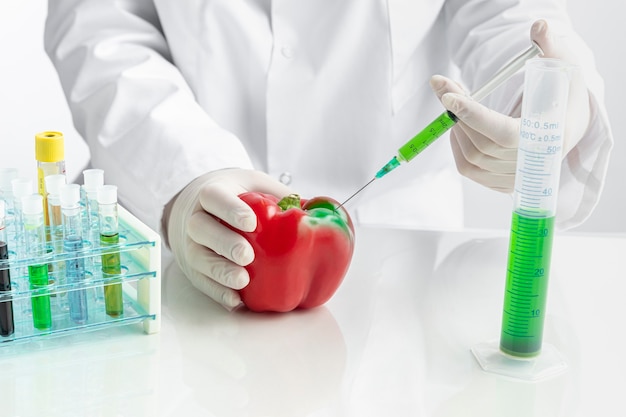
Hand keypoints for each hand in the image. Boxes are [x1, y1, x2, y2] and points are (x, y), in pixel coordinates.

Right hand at [163, 169, 292, 308]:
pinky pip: (201, 281)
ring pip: (198, 258)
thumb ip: (279, 194)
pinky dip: (217, 292)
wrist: (198, 205)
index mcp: (213, 192)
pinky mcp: (193, 267)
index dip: (230, 209)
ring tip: (242, 281)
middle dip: (224, 244)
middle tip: (247, 256)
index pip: (214, 197)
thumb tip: (315, 209)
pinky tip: (234, 300)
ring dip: (219, 272)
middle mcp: (196, 218)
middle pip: (201, 229)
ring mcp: (191, 244)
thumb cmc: (236, 195)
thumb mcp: (255, 185)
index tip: (251, 222)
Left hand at [430, 19, 589, 192]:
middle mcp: (534, 163)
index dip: (474, 115)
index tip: (448, 96)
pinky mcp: (503, 184)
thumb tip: (537, 27)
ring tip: (456, 105)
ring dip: (455, 129)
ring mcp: (518, 177)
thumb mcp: (563, 68)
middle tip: (445, 89)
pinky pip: (468, 169)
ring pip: (470, 157)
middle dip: (457, 114)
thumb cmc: (564, 95)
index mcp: (552, 136)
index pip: (504, 132)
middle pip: (481, 145)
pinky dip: (457, 146)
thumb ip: (549, 47)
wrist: (569, 126)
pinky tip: (461, 127)